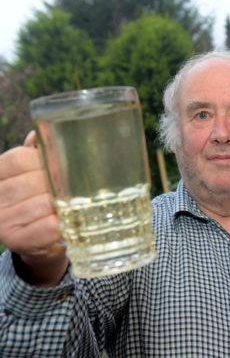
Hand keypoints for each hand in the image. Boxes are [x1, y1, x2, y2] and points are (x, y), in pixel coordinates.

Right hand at [0, 131, 67, 286]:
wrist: (39, 243)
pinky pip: (47, 226)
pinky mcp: (17, 240)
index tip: (64, 163)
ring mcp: (2, 221)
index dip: (45, 159)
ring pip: (43, 203)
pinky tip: (69, 220)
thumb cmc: (39, 202)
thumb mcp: (33, 175)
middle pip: (34, 180)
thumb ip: (34, 154)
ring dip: (64, 203)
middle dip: (59, 182)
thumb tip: (39, 132)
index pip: (18, 158)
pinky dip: (62, 222)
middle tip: (78, 184)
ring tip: (76, 203)